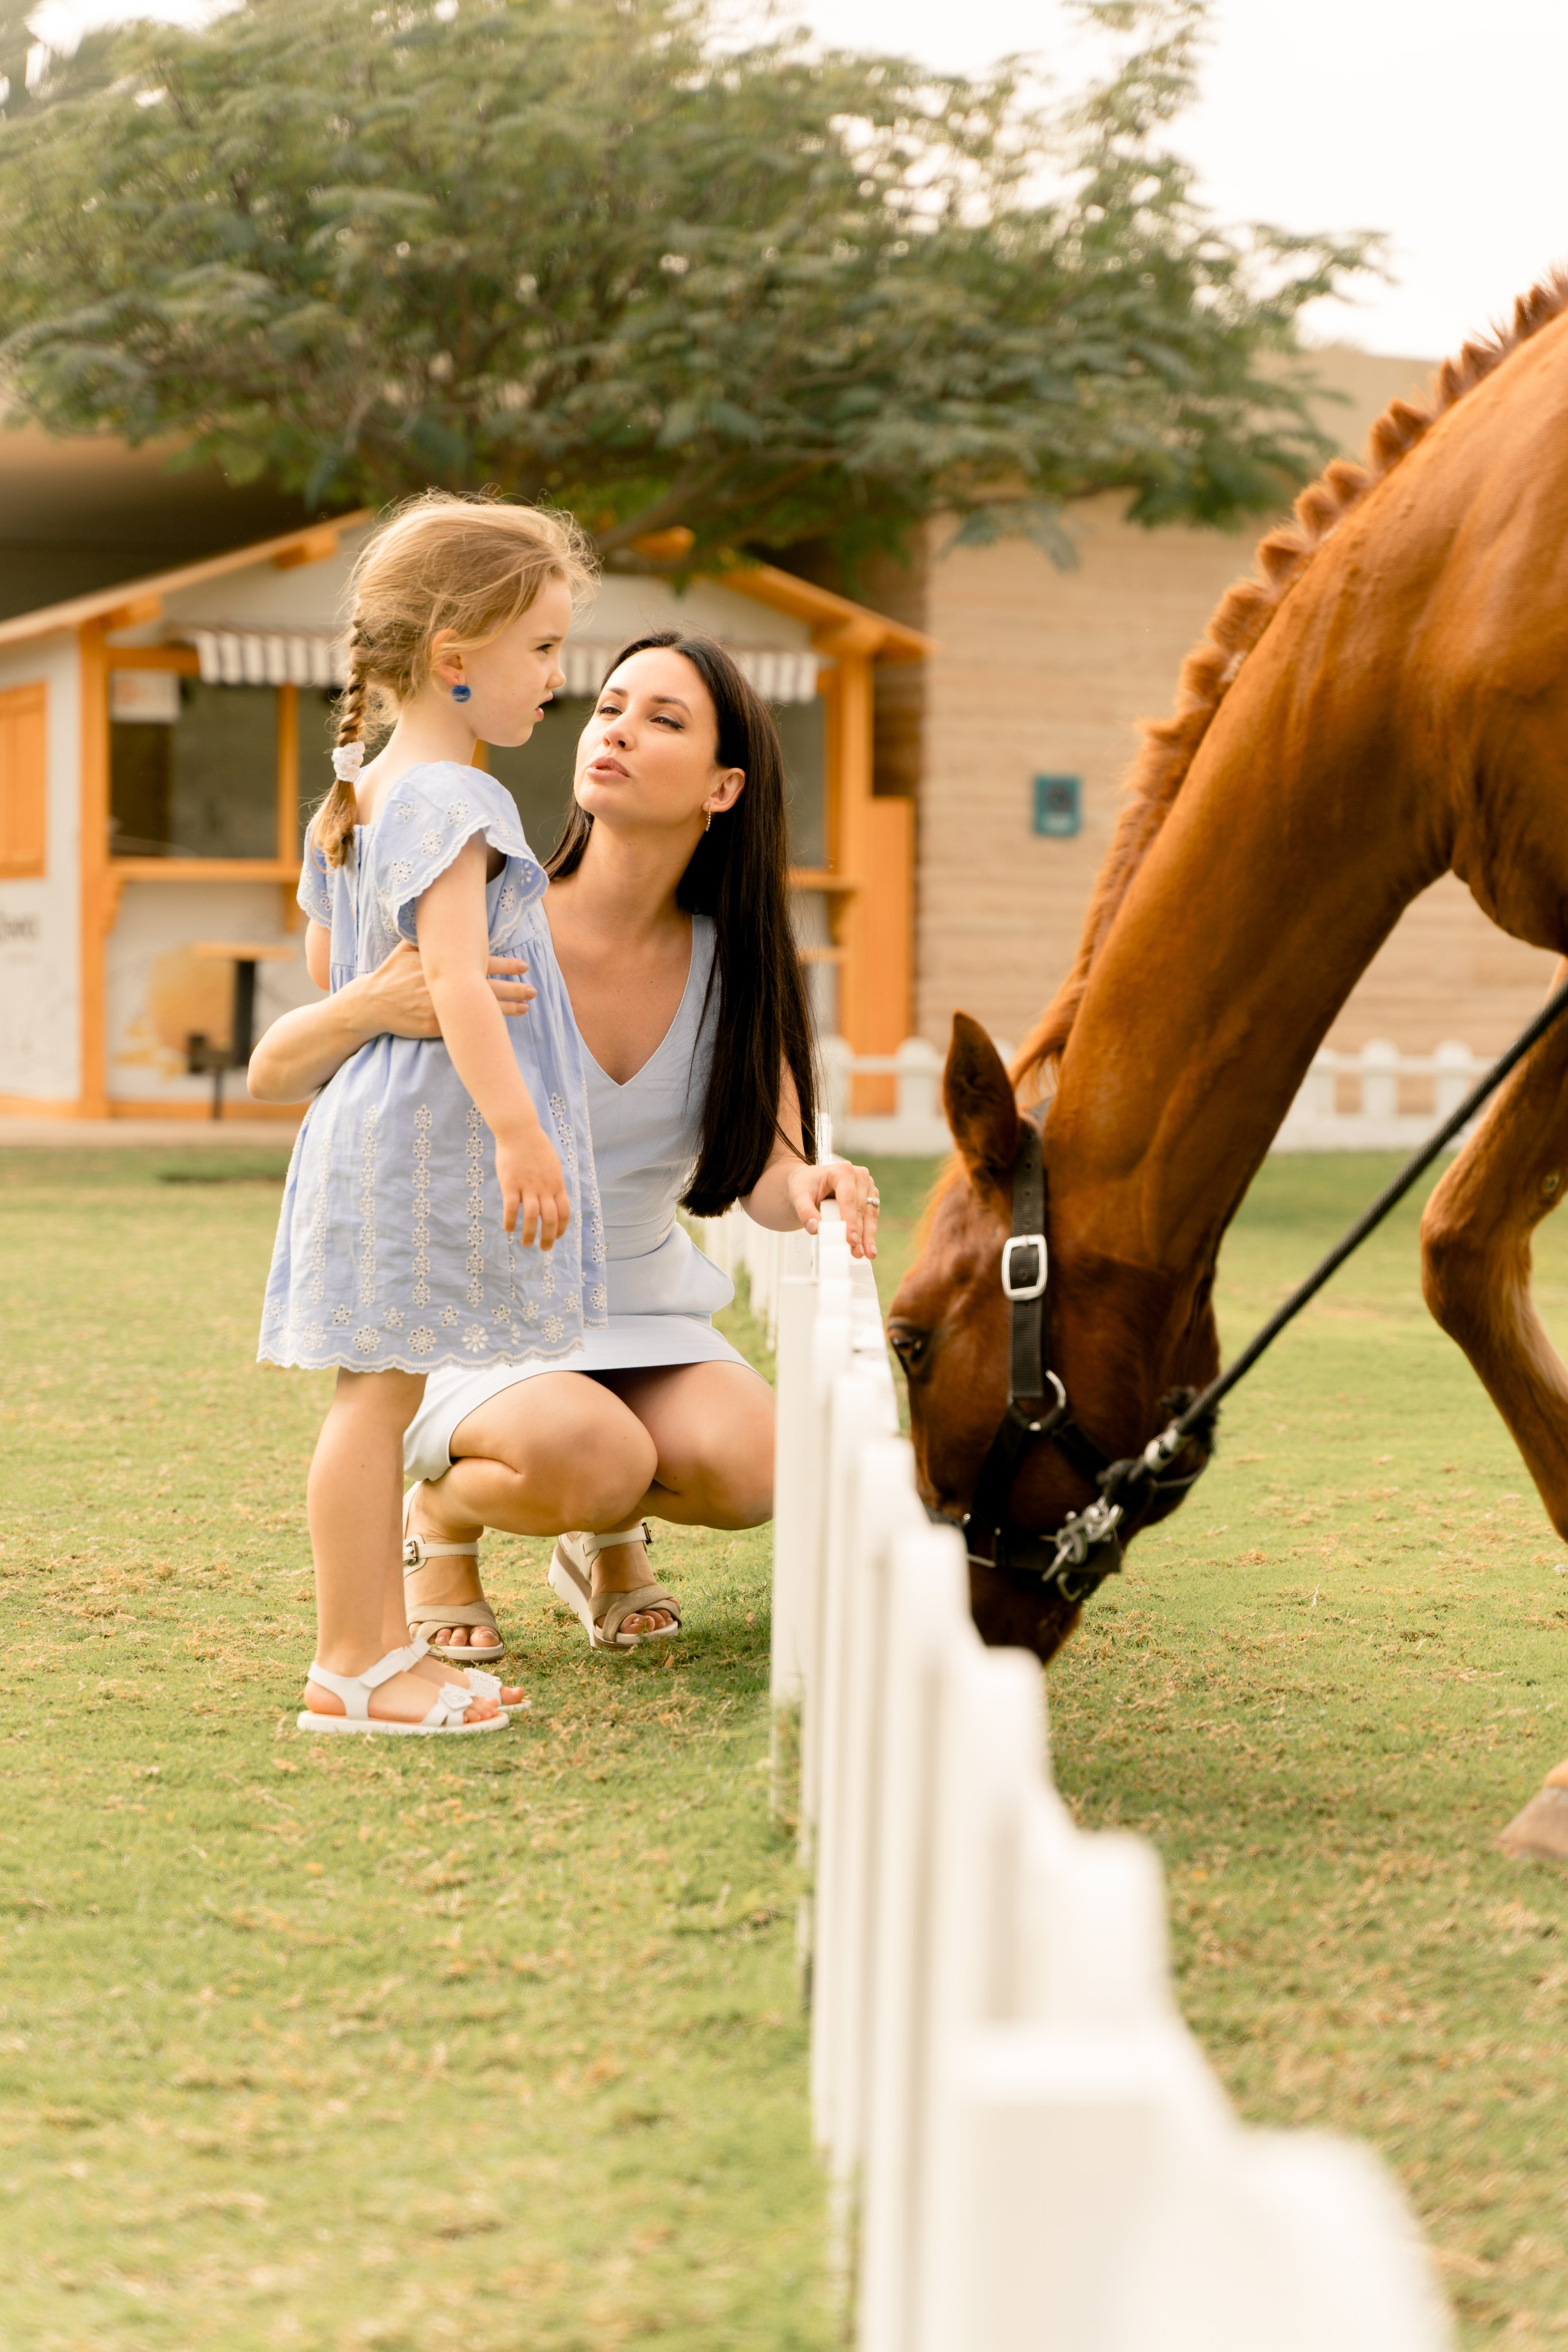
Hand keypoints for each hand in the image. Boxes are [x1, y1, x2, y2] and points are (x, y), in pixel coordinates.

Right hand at [360, 941, 533, 1039]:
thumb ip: (426, 939)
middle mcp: (446, 986)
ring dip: (506, 1008)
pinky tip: (500, 1029)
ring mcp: (442, 1008)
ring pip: (481, 1008)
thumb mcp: (406, 949)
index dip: (505, 965)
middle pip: (488, 986)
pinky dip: (484, 1026)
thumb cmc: (389, 974)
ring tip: (526, 1007)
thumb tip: (439, 919)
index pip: (481, 963)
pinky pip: (466, 1027)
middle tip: (533, 989)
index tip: (523, 966)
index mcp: (443, 965)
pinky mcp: (436, 1027)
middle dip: (513, 988)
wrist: (371, 1003)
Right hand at [496, 1121, 570, 1249]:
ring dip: (530, 1234)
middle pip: (550, 1219)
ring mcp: (527, 1186)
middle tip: (544, 1249)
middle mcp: (544, 1188)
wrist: (520, 1131)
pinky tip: (508, 1229)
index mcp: (557, 1184)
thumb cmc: (536, 1147)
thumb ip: (553, 1183)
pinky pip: (511, 1208)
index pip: (564, 1212)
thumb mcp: (552, 1165)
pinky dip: (510, 1221)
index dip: (562, 1228)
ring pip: (532, 1217)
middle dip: (549, 1237)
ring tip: (526, 1244)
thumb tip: (553, 1198)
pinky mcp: (510, 1184)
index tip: (558, 1237)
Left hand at [784, 1159, 879, 1259]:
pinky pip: (871, 1217)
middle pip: (861, 1208)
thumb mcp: (798, 1197)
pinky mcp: (870, 1197)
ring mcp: (867, 1186)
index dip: (850, 1220)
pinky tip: (868, 1247)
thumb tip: (815, 1228)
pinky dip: (869, 1233)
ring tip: (867, 1254)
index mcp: (842, 1171)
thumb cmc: (804, 1186)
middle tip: (857, 1252)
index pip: (848, 1199)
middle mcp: (859, 1176)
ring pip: (870, 1214)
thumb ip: (805, 1212)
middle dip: (859, 1233)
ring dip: (868, 1236)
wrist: (808, 1182)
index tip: (850, 1239)